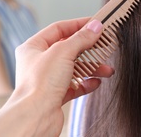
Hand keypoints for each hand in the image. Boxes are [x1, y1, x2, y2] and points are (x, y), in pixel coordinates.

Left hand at [0, 18, 113, 136]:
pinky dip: (87, 83)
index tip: (95, 24)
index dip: (78, 25)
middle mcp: (39, 62)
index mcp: (33, 47)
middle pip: (69, 48)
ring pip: (74, 68)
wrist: (35, 117)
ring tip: (107, 69)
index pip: (59, 29)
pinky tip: (96, 82)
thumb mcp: (63, 52)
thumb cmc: (39, 84)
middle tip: (104, 44)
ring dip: (92, 68)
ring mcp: (47, 79)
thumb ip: (81, 38)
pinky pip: (75, 85)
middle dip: (89, 48)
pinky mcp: (55, 95)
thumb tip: (95, 26)